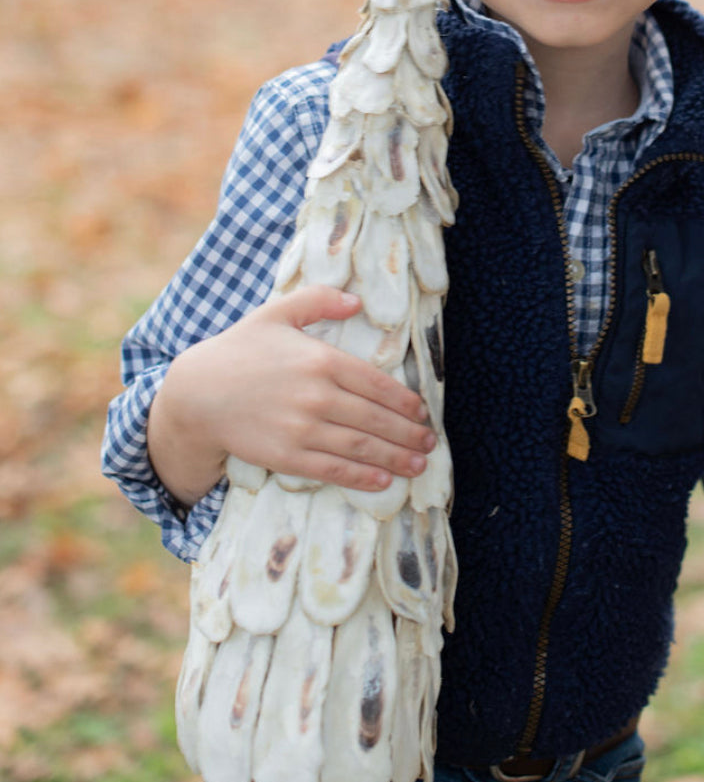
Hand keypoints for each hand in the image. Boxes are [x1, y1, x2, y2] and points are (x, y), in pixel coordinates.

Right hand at [147, 284, 434, 506]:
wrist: (197, 392)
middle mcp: (317, 395)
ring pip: (361, 447)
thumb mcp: (276, 312)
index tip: (422, 412)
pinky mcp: (287, 456)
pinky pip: (333, 470)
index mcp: (321, 359)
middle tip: (428, 443)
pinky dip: (362, 477)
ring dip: (396, 458)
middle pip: (376, 419)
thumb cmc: (240, 350)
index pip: (377, 384)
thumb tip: (356, 300)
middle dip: (409, 434)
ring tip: (418, 465)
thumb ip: (318, 300)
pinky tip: (383, 481)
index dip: (405, 402)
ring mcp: (302, 428)